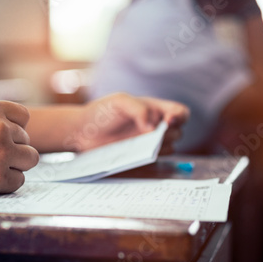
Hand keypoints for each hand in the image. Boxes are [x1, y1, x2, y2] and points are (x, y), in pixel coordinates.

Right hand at [0, 100, 38, 197]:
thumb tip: (15, 131)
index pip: (24, 117)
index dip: (16, 128)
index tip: (6, 137)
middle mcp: (0, 129)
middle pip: (27, 141)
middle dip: (13, 149)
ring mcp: (1, 154)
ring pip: (30, 160)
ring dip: (15, 165)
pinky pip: (18, 181)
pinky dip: (6, 183)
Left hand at [71, 93, 188, 153]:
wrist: (83, 132)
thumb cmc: (102, 112)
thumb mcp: (119, 101)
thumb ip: (138, 109)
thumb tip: (151, 128)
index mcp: (154, 109)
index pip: (180, 112)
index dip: (180, 117)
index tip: (168, 122)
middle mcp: (155, 126)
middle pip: (178, 132)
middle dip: (168, 133)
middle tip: (149, 134)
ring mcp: (149, 142)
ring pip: (170, 147)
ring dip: (160, 146)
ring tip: (140, 144)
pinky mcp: (141, 156)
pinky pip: (155, 160)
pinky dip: (151, 157)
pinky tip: (137, 154)